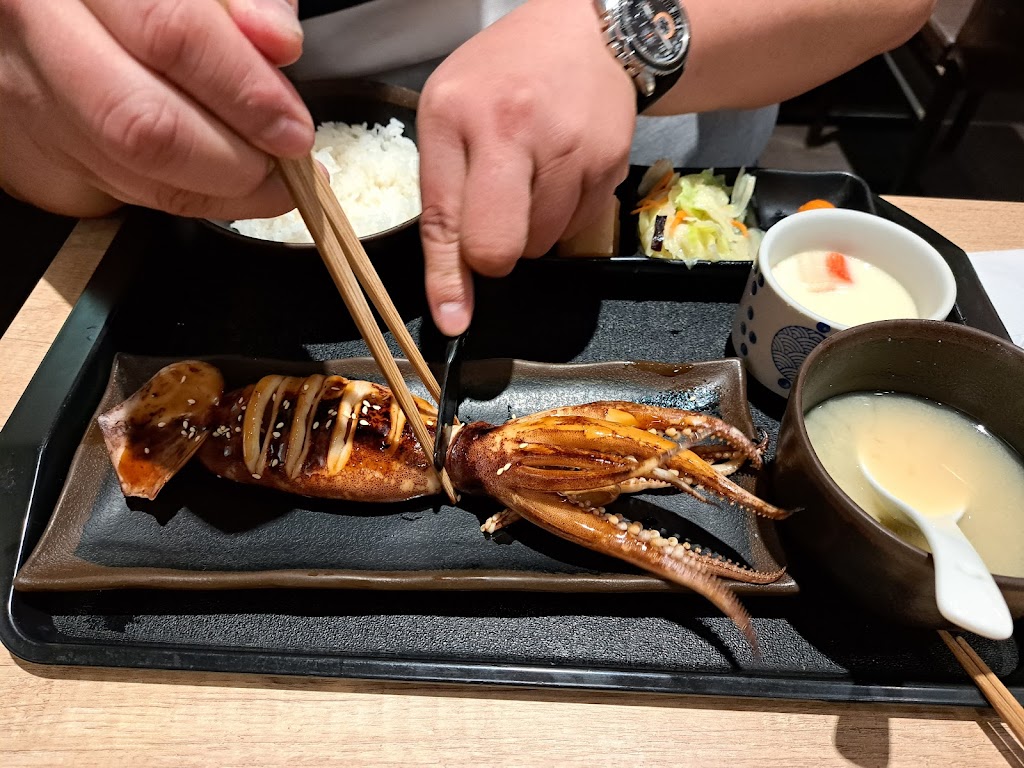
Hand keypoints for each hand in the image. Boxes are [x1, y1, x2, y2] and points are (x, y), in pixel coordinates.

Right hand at [0, 0, 312, 218]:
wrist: (63, 12)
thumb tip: (278, 41)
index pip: (172, 33)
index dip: (246, 89)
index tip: (294, 126)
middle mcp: (38, 26)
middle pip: (143, 121)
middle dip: (234, 158)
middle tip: (286, 162)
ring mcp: (28, 89)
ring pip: (131, 166)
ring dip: (219, 188)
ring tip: (269, 178)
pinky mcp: (37, 140)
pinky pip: (121, 186)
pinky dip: (189, 192)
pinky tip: (225, 180)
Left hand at [418, 0, 635, 335]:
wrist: (585, 35)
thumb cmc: (502, 77)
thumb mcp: (450, 117)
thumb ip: (443, 199)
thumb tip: (454, 296)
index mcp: (457, 115)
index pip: (444, 217)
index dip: (448, 279)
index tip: (454, 321)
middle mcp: (514, 129)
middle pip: (500, 247)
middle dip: (494, 257)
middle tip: (495, 226)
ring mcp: (570, 149)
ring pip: (542, 245)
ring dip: (531, 233)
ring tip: (531, 179)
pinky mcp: (610, 165)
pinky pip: (578, 228)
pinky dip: (563, 217)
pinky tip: (560, 174)